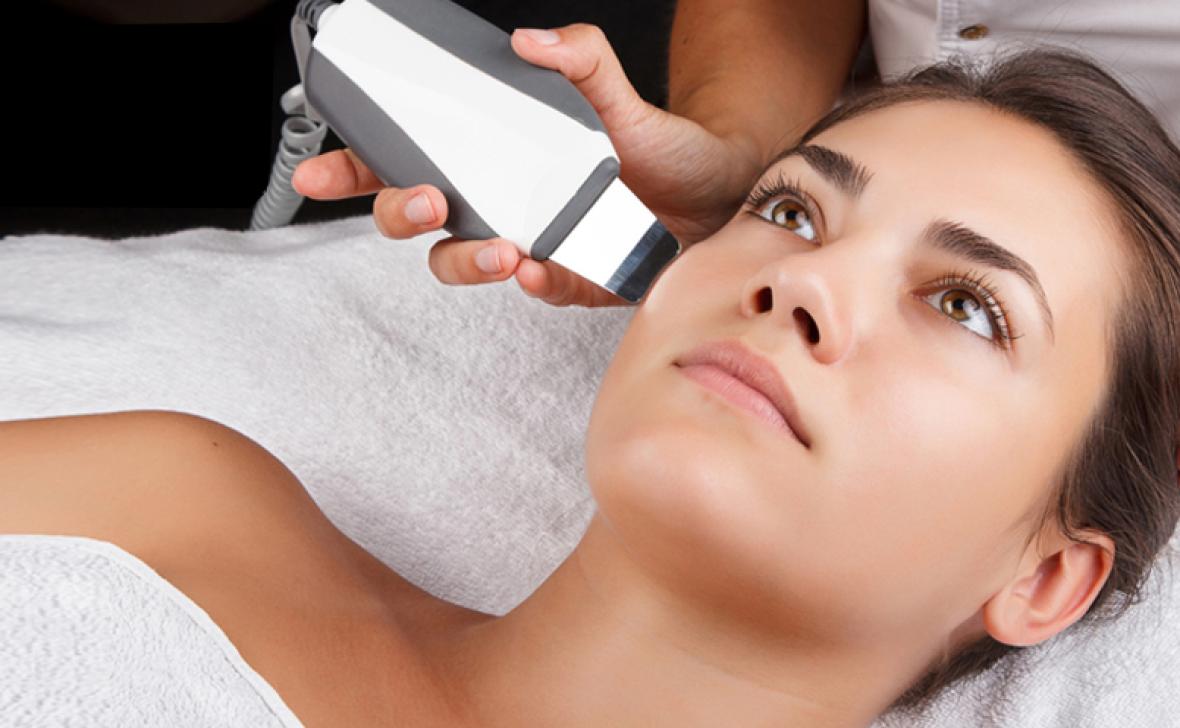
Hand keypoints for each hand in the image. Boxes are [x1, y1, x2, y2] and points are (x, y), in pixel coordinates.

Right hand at [293, 24, 762, 306]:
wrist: (716, 190)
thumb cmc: (654, 144)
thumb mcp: (613, 92)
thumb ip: (576, 58)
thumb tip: (529, 41)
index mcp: (489, 158)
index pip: (402, 162)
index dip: (352, 169)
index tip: (316, 170)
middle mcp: (497, 203)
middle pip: (412, 221)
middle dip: (402, 215)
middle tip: (428, 201)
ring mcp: (528, 243)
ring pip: (462, 263)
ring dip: (467, 259)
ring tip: (504, 248)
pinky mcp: (570, 279)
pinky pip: (539, 291)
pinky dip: (538, 284)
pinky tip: (542, 269)